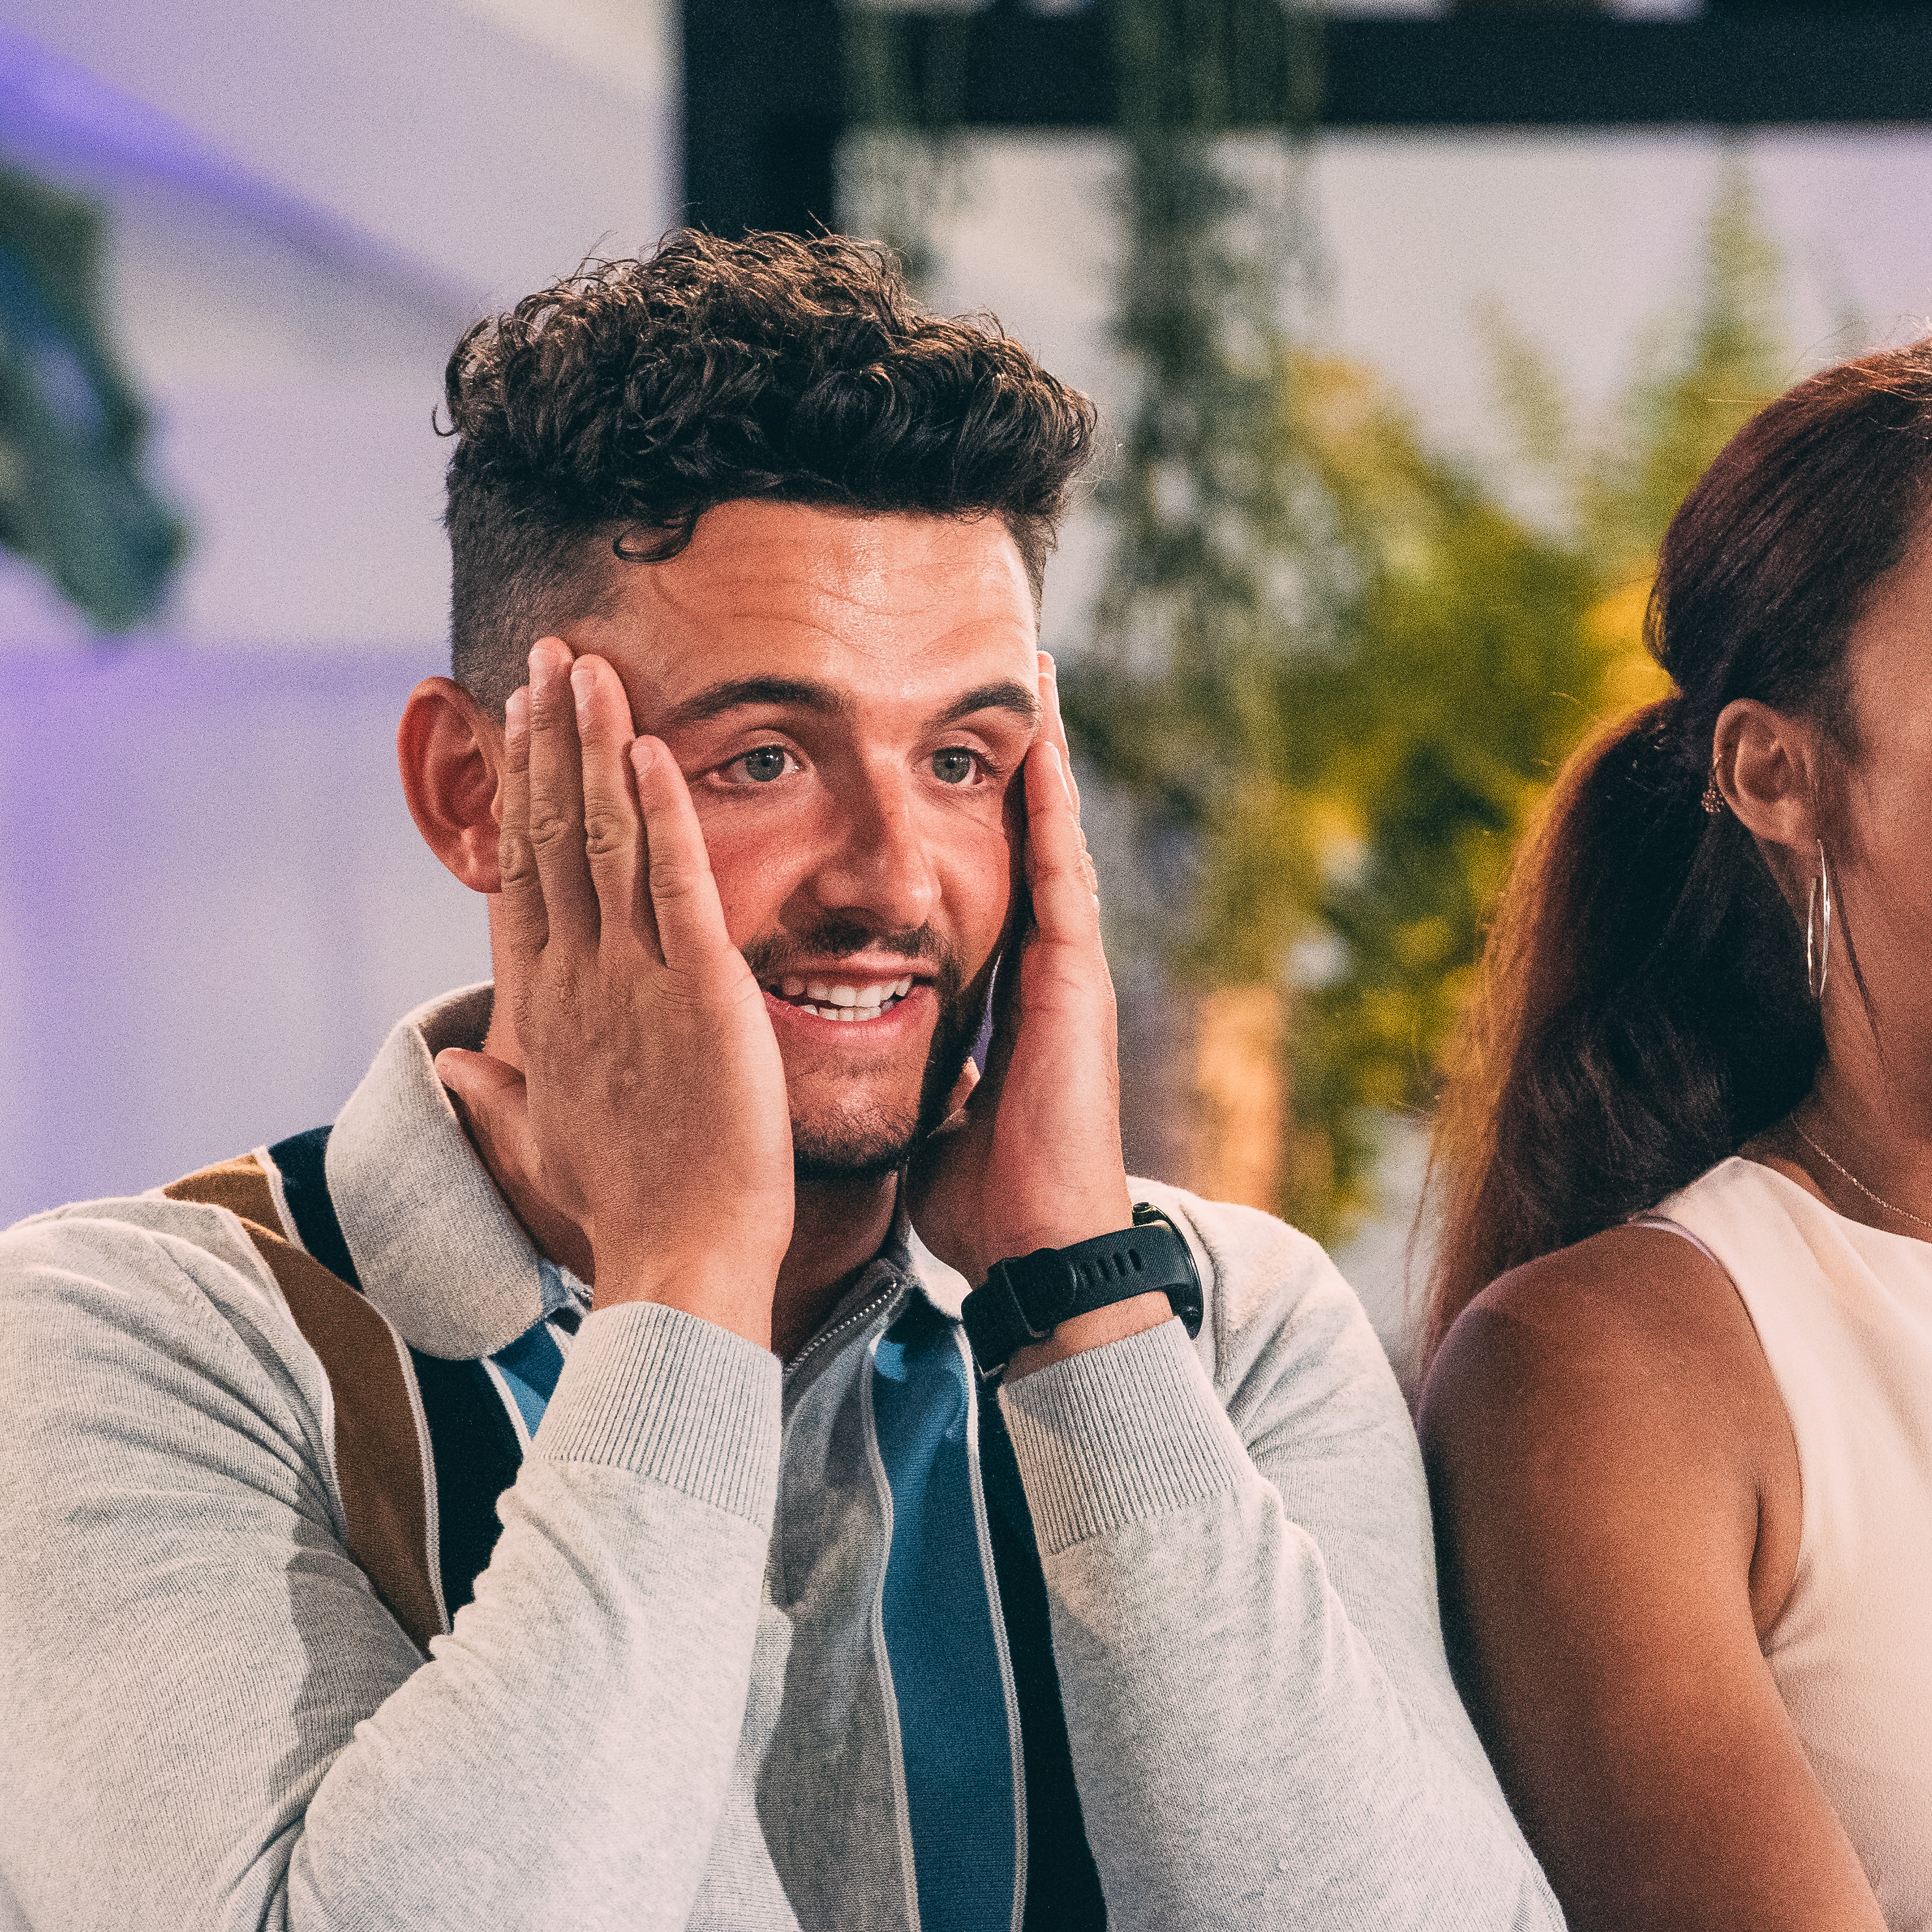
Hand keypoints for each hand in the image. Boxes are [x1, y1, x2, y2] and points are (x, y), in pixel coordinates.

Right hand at [433, 637, 795, 1346]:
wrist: (677, 1262)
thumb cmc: (622, 1213)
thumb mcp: (540, 1147)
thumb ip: (495, 1097)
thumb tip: (450, 1066)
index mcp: (544, 1011)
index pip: (524, 876)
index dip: (521, 792)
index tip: (516, 722)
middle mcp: (575, 983)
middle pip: (551, 836)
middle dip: (549, 742)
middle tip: (550, 657)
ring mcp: (631, 983)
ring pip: (601, 840)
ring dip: (593, 747)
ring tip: (586, 669)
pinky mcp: (698, 994)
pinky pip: (672, 883)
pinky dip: (658, 812)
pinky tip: (648, 748)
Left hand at [915, 675, 1165, 1366]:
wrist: (1037, 1254)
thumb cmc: (981, 1202)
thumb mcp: (925, 1113)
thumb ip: (907, 1073)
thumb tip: (857, 1061)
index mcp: (999, 997)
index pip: (978, 885)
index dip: (963, 818)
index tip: (941, 752)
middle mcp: (1037, 969)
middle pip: (1020, 841)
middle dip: (1013, 762)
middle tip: (1007, 677)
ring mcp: (1064, 971)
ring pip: (1049, 838)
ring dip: (1043, 758)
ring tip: (1034, 680)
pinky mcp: (1074, 982)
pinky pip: (1061, 874)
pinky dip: (1054, 808)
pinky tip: (1046, 746)